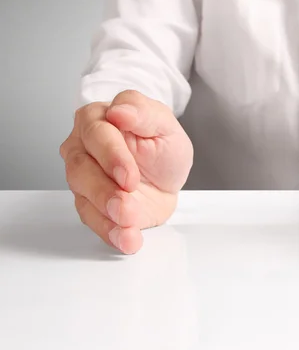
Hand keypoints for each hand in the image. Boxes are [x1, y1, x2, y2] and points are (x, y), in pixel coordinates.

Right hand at [59, 90, 192, 253]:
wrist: (167, 177)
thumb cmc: (162, 146)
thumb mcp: (165, 125)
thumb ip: (144, 113)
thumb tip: (119, 110)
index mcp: (99, 119)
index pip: (96, 134)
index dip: (112, 156)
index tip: (130, 176)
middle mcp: (83, 147)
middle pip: (81, 168)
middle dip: (105, 191)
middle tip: (127, 205)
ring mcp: (83, 176)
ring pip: (82, 195)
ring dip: (105, 213)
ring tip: (129, 223)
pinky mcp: (90, 204)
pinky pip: (93, 219)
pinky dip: (110, 232)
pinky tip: (127, 239)